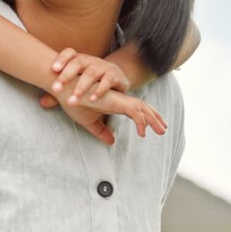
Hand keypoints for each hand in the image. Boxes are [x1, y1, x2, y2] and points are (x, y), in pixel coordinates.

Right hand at [38, 88, 166, 142]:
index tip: (153, 127)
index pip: (135, 109)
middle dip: (155, 118)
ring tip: (161, 131)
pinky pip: (134, 113)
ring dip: (153, 120)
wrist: (67, 89)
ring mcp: (119, 99)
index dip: (145, 117)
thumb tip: (112, 142)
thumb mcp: (90, 122)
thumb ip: (101, 131)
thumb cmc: (75, 102)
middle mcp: (119, 99)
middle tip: (163, 129)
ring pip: (142, 109)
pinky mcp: (116, 102)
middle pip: (143, 108)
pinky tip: (142, 133)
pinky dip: (141, 122)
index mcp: (114, 103)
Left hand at [51, 49, 130, 102]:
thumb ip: (61, 93)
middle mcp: (90, 61)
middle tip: (55, 89)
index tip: (53, 69)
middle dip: (66, 75)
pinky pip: (107, 81)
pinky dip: (99, 90)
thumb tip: (42, 102)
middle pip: (78, 63)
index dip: (61, 59)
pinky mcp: (115, 76)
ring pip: (91, 73)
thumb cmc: (92, 81)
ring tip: (72, 101)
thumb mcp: (76, 83)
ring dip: (81, 87)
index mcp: (79, 60)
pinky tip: (92, 100)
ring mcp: (103, 67)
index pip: (69, 53)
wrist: (118, 77)